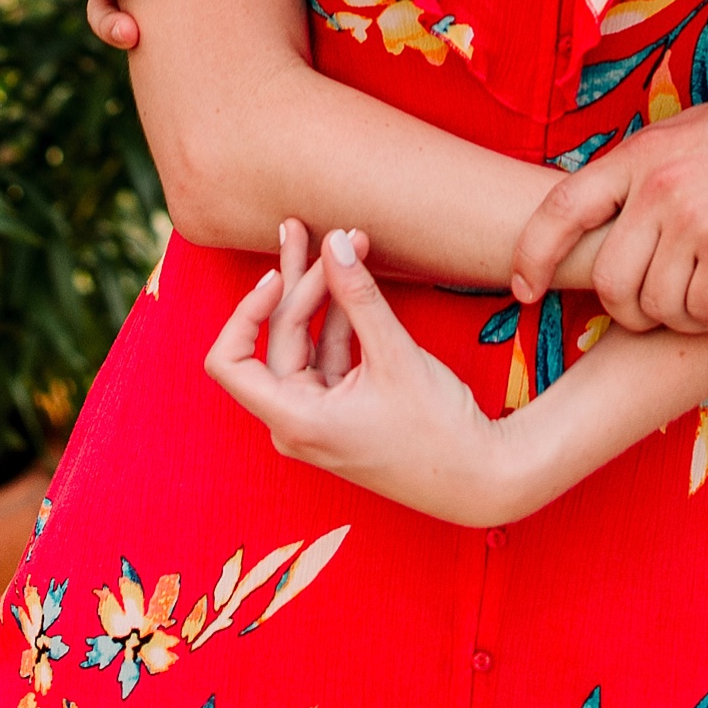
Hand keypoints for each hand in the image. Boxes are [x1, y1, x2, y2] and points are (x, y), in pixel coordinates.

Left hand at [205, 220, 522, 528]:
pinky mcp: (340, 410)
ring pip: (302, 343)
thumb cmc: (436, 430)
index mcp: (294, 419)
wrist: (477, 476)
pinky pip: (327, 356)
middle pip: (276, 340)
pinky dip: (339, 319)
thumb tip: (335, 241)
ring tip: (337, 240)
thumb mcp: (395, 355)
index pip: (230, 363)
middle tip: (314, 231)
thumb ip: (359, 297)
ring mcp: (316, 417)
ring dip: (319, 294)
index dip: (245, 312)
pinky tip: (353, 279)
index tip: (279, 276)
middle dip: (298, 283)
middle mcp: (294, 421)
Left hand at [512, 74, 707, 333]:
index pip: (561, 207)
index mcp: (642, 153)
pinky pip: (702, 315)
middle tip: (664, 306)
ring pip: (655, 307)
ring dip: (681, 317)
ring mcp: (696, 219)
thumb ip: (650, 169)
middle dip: (630, 310)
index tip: (525, 289)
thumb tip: (606, 210)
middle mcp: (659, 185)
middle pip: (609, 281)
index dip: (533, 255)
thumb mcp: (695, 132)